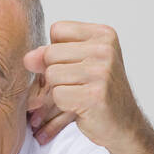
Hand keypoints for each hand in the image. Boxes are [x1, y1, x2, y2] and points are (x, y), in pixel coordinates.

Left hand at [24, 22, 143, 150]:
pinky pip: (57, 95)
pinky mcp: (95, 95)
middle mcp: (105, 49)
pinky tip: (82, 106)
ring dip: (60, 89)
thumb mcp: (77, 63)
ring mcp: (102, 72)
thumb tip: (28, 58)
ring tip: (81, 94)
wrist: (124, 124)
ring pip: (51, 74)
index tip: (76, 64)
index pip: (57, 29)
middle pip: (50, 53)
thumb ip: (50, 54)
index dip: (57, 50)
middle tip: (79, 84)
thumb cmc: (99, 91)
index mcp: (103, 34)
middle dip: (56, 72)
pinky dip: (64, 104)